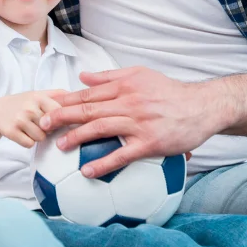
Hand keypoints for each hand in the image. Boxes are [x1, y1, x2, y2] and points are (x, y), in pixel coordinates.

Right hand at [0, 90, 63, 146]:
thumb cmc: (23, 103)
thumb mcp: (39, 94)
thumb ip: (58, 94)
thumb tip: (78, 96)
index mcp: (38, 97)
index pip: (60, 114)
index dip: (59, 120)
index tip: (54, 120)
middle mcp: (29, 107)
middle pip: (51, 128)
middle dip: (47, 129)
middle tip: (37, 123)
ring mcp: (19, 119)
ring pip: (41, 138)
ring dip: (37, 136)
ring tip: (29, 128)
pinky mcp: (11, 131)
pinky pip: (29, 144)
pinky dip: (27, 142)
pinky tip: (22, 133)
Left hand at [39, 66, 218, 177]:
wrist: (203, 107)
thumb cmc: (170, 92)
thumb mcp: (141, 75)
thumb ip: (110, 76)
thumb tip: (82, 77)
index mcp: (124, 86)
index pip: (88, 93)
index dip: (65, 100)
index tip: (47, 105)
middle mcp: (129, 102)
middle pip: (89, 109)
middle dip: (63, 116)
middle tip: (44, 124)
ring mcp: (139, 123)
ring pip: (101, 129)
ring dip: (77, 137)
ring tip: (60, 146)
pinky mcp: (149, 143)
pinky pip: (122, 155)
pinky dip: (103, 164)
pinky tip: (88, 171)